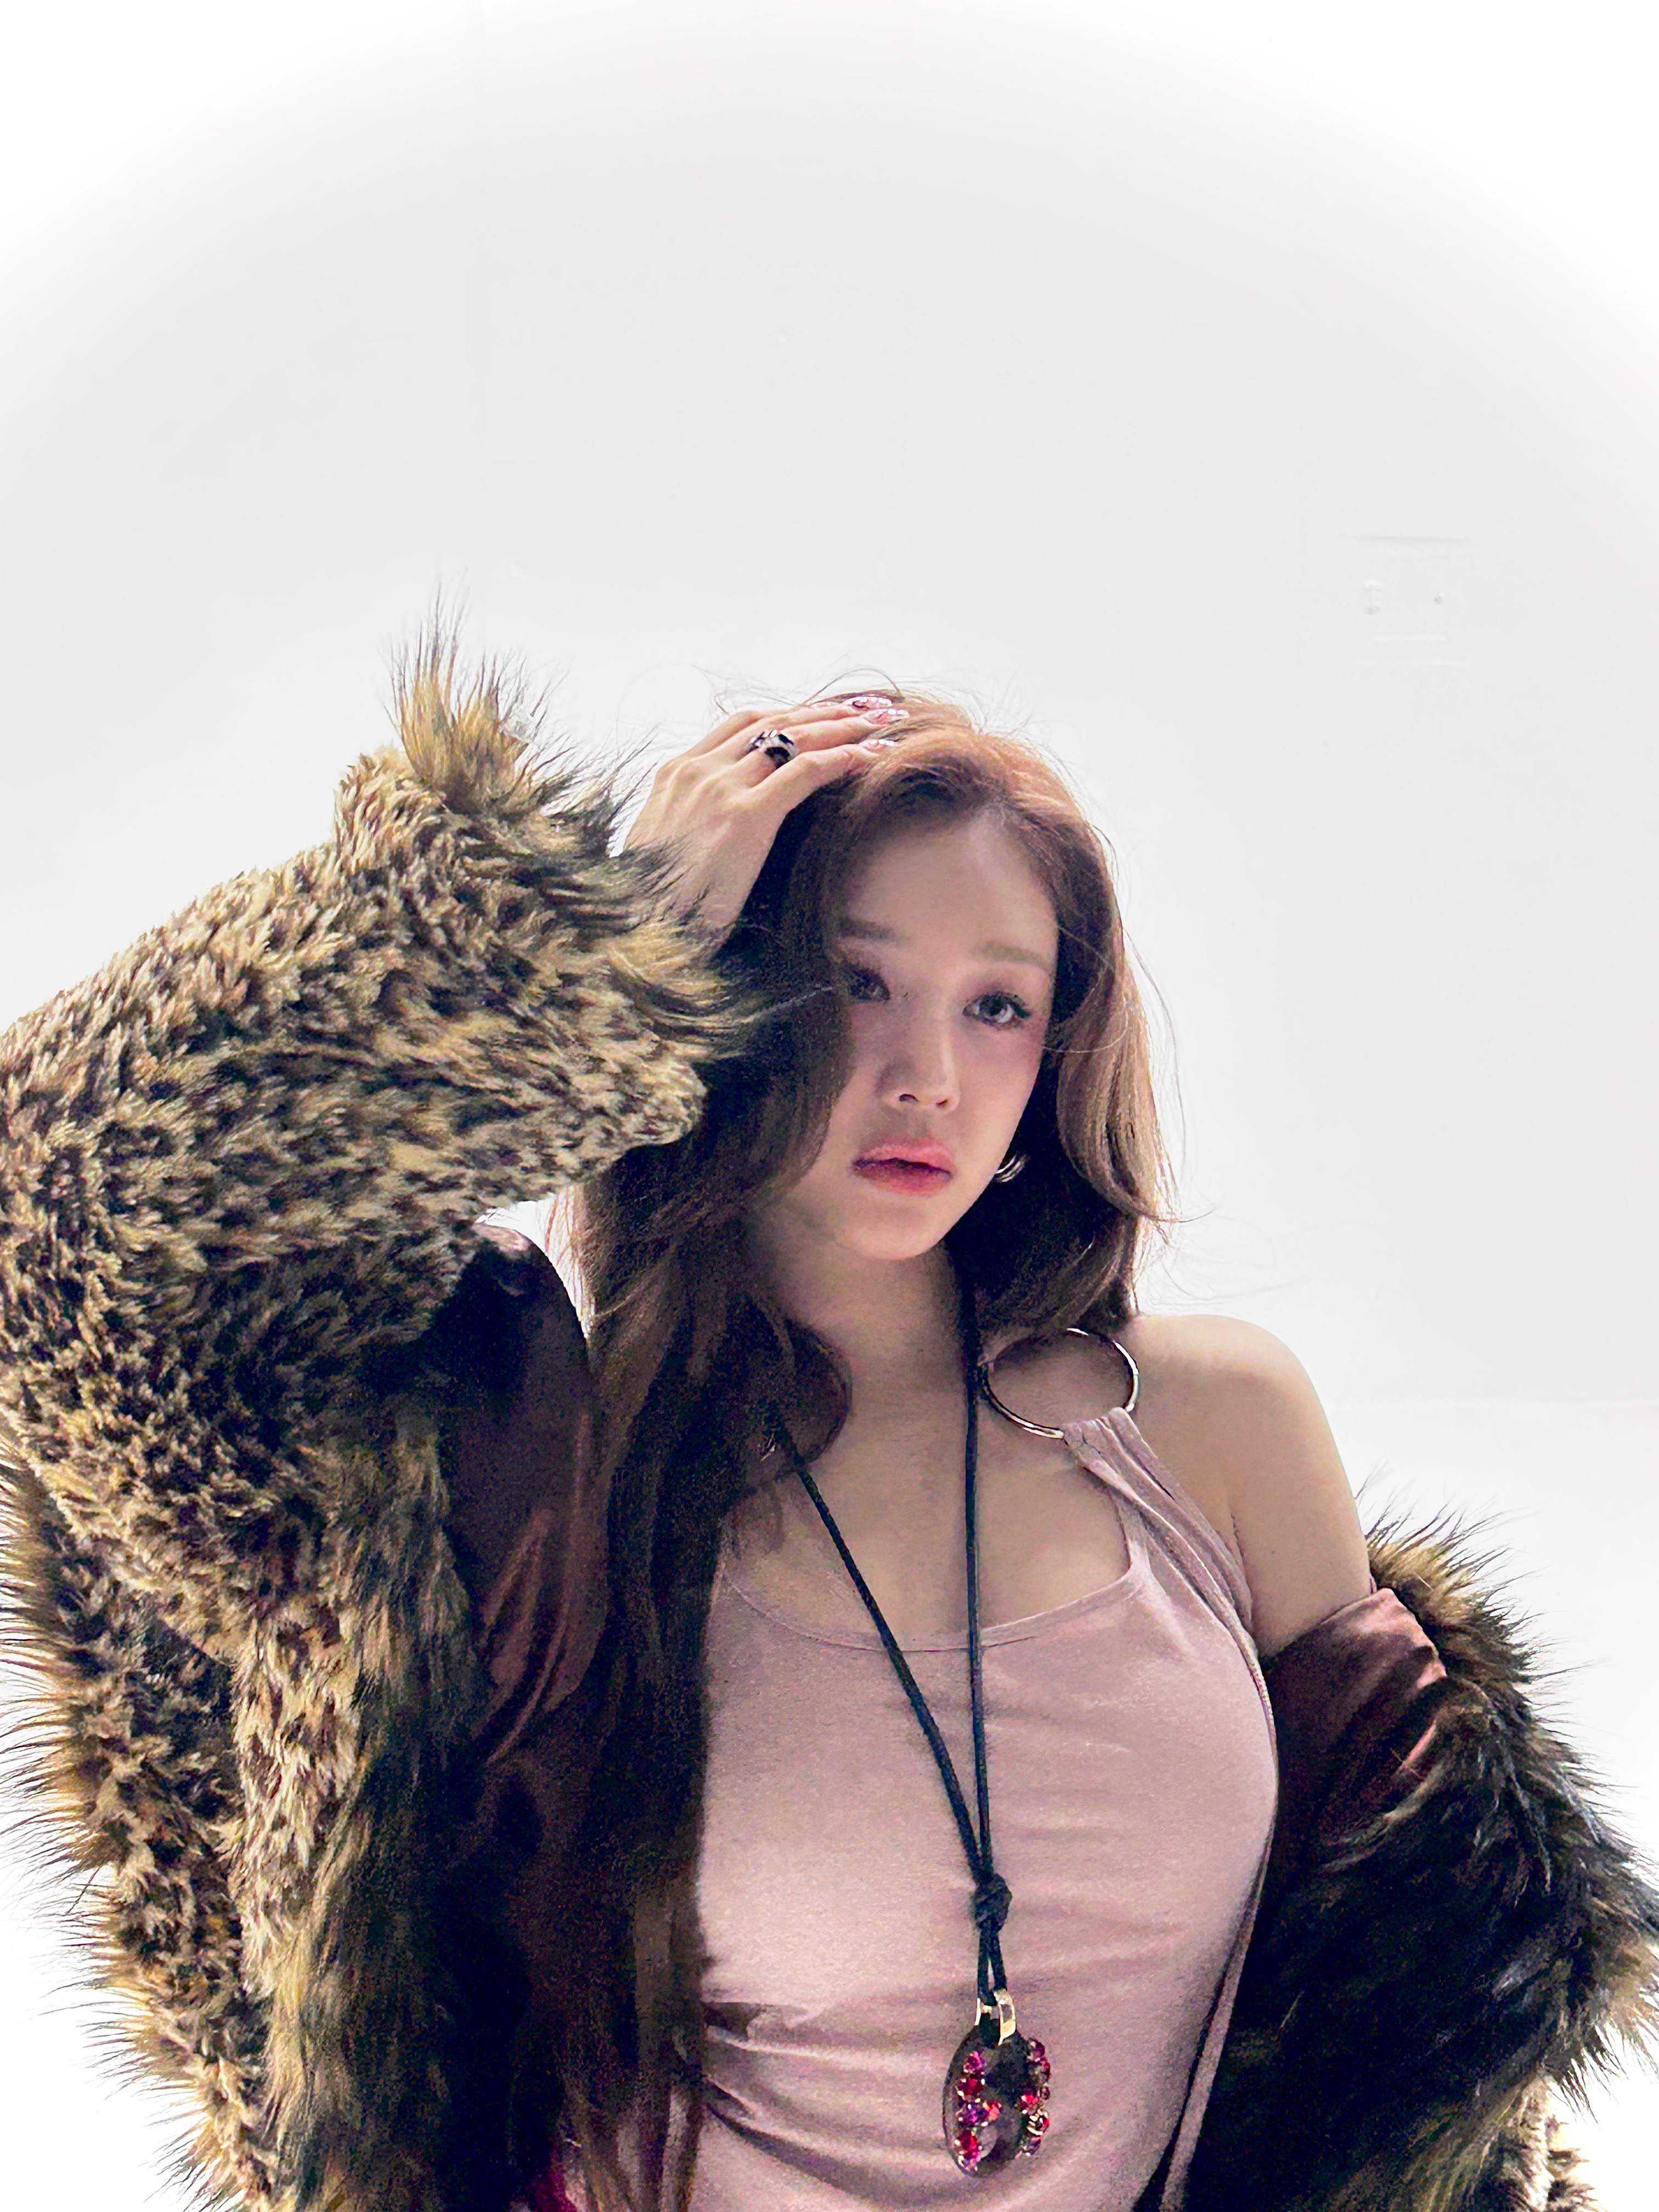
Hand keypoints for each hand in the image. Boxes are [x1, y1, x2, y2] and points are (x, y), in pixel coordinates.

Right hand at [622, 697, 907, 942]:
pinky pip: (806, 771)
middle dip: (823, 711)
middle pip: (773, 721)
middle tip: (865, 709)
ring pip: (793, 737)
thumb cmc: (651, 902)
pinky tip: (871, 756)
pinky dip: (843, 758)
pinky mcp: (746, 817)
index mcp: (674, 773)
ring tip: (880, 725)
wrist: (637, 929)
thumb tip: (710, 832)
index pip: (741, 724)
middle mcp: (697, 770)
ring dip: (842, 727)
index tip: (821, 714)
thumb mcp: (659, 850)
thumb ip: (688, 824)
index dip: (788, 714)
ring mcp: (721, 789)